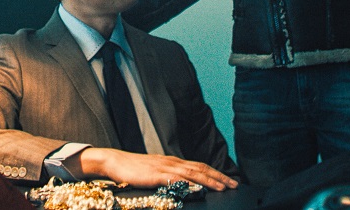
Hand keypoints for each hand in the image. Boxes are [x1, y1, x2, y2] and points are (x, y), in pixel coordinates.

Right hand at [76, 148, 237, 190]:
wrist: (115, 161)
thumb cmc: (134, 168)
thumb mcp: (155, 171)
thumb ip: (169, 176)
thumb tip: (185, 184)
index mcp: (173, 161)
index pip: (199, 166)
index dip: (215, 173)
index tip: (228, 180)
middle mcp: (172, 161)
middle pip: (201, 168)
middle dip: (219, 177)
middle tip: (234, 184)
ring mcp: (164, 167)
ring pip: (192, 173)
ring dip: (209, 180)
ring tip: (222, 187)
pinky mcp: (156, 174)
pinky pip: (175, 178)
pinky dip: (188, 183)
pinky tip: (197, 188)